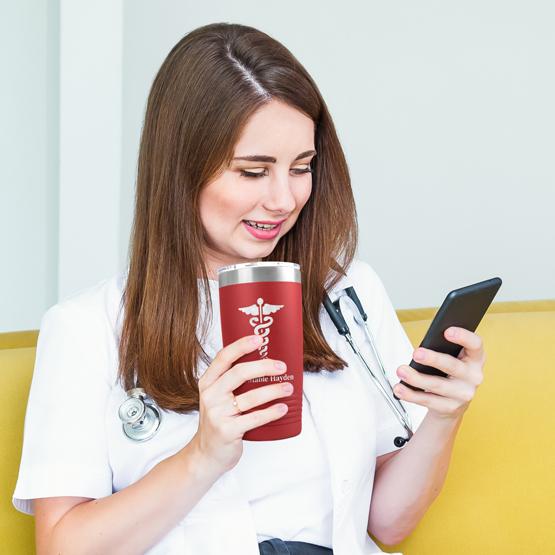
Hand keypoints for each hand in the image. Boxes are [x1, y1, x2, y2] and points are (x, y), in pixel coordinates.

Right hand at [191, 334, 292, 475]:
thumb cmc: (218, 420)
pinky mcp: (227, 431)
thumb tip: (265, 362)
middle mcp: (210, 395)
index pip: (223, 357)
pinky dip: (271, 412)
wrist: (205, 455)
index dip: (242, 345)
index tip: (259, 338)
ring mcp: (217, 414)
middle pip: (239, 373)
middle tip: (282, 366)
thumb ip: (231, 381)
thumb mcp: (217, 397)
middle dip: (264, 367)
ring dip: (273, 390)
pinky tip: (282, 408)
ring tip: (288, 387)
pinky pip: (254, 418)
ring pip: (251, 397)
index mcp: (208, 382)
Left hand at [393, 327, 485, 420]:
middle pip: (453, 366)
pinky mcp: (450, 407)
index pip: (475, 345)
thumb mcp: (452, 358)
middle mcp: (473, 376)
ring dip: (416, 378)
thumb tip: (422, 347)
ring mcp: (463, 394)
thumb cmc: (449, 373)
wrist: (452, 403)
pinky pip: (428, 400)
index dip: (464, 337)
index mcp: (475, 358)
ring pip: (437, 385)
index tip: (447, 331)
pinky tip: (400, 388)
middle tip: (416, 353)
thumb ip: (443, 349)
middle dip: (433, 359)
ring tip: (402, 371)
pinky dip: (411, 394)